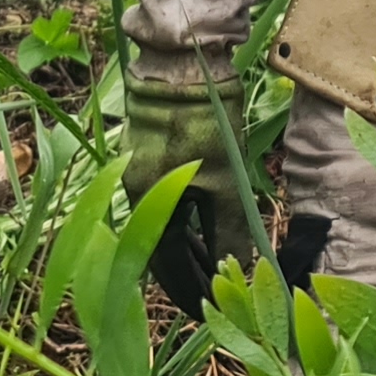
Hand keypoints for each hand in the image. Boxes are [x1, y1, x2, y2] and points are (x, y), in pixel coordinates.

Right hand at [122, 71, 254, 309]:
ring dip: (192, 250)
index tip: (209, 313)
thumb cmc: (203, 121)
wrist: (182, 62)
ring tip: (218, 271)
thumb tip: (241, 271)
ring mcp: (141, 175)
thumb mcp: (224, 181)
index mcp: (144, 204)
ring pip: (167, 226)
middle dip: (191, 275)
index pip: (164, 265)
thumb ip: (230, 230)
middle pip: (163, 249)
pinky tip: (209, 233)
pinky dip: (189, 223)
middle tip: (218, 297)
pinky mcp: (154, 158)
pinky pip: (170, 206)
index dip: (188, 290)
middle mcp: (135, 194)